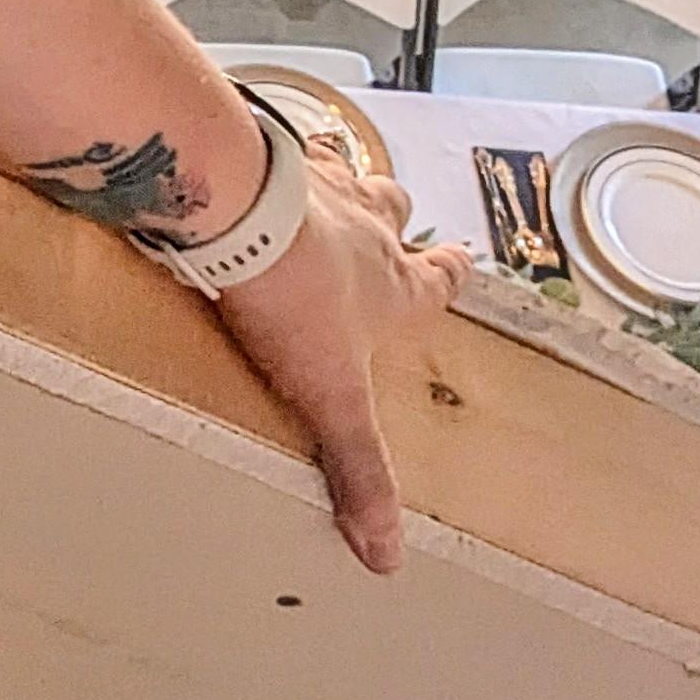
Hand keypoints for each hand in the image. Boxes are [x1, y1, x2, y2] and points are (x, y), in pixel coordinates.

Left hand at [215, 149, 468, 574]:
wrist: (240, 216)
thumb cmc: (295, 301)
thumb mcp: (331, 401)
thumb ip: (358, 473)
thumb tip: (388, 554)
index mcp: (392, 284)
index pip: (437, 280)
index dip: (449, 274)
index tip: (459, 263)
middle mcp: (366, 224)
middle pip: (396, 209)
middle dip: (397, 216)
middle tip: (390, 220)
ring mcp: (318, 180)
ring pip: (347, 167)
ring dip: (343, 176)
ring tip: (329, 183)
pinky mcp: (267, 153)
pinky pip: (278, 145)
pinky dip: (275, 152)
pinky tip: (256, 158)